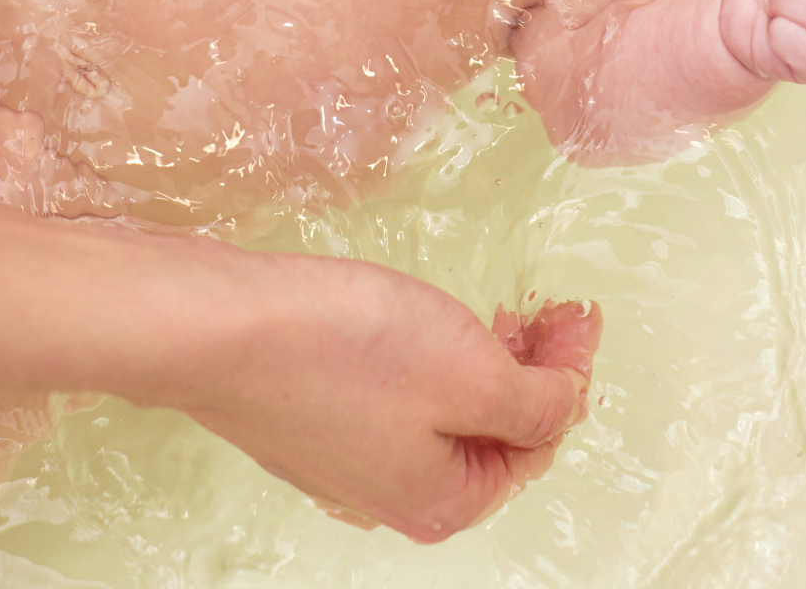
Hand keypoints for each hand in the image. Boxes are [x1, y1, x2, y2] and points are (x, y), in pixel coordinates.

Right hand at [180, 253, 599, 542]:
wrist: (225, 328)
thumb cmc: (347, 350)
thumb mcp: (471, 371)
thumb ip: (534, 401)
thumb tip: (565, 408)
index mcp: (443, 500)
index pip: (536, 443)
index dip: (570, 374)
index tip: (581, 312)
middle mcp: (394, 495)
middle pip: (489, 432)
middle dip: (531, 368)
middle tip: (548, 305)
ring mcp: (346, 459)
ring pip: (442, 412)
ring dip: (482, 360)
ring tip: (498, 308)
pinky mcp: (312, 416)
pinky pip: (397, 397)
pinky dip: (431, 359)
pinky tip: (427, 321)